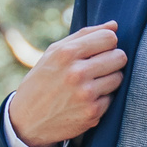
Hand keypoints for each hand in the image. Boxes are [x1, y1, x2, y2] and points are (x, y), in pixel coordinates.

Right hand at [8, 22, 125, 146]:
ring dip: (108, 79)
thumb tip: (114, 25)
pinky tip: (86, 100)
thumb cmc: (42, 81)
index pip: (109, 38)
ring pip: (119, 77)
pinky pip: (112, 98)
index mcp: (66, 54)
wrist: (27, 121)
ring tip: (90, 84)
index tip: (98, 50)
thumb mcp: (54, 53)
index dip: (107, 43)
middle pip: (120, 57)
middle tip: (97, 67)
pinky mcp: (92, 113)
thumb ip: (84, 35)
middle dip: (111, 60)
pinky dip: (102, 98)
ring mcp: (86, 94)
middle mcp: (77, 73)